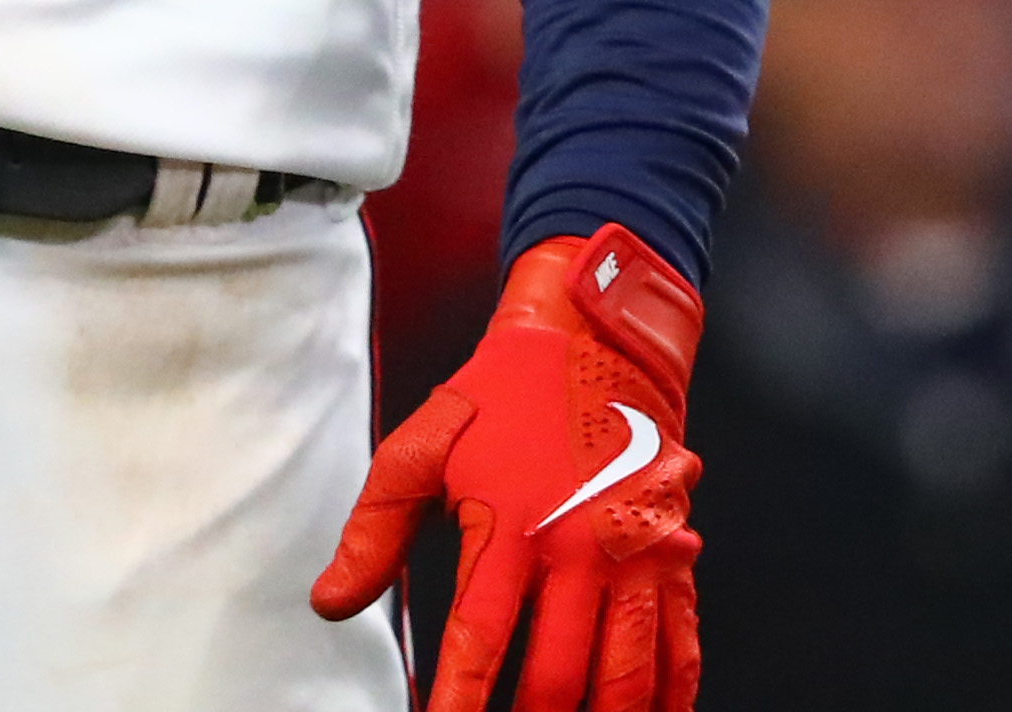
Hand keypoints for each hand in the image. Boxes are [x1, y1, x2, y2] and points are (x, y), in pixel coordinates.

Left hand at [315, 226, 705, 711]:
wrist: (596, 337)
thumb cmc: (504, 395)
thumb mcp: (423, 447)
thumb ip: (372, 530)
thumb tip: (330, 602)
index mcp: (512, 525)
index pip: (477, 640)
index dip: (459, 701)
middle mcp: (580, 548)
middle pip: (559, 676)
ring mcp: (635, 557)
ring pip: (628, 676)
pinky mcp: (673, 557)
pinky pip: (681, 647)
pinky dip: (671, 697)